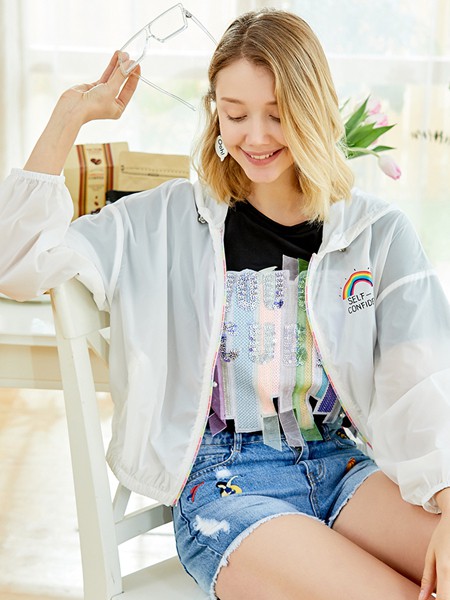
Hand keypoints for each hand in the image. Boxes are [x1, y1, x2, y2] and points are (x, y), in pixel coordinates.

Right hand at [24, 52, 139, 174]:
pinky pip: (106, 75)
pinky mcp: (95, 87)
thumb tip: (129, 63)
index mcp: (118, 108)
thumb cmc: (93, 105)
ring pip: (113, 77)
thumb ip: (120, 76)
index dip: (134, 77)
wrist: (73, 107)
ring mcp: (103, 94)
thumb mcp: (111, 90)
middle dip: (126, 69)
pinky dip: (111, 66)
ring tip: (123, 53)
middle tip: (130, 57)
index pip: (129, 90)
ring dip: (118, 65)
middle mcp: (112, 101)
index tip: (137, 64)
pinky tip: (116, 57)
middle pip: (122, 82)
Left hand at [420, 511, 449, 599]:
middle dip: (443, 597)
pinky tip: (446, 580)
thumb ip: (428, 578)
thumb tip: (422, 598)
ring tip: (441, 583)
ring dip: (447, 590)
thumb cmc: (443, 537)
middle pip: (449, 596)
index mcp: (445, 569)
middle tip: (436, 592)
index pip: (444, 599)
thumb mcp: (431, 555)